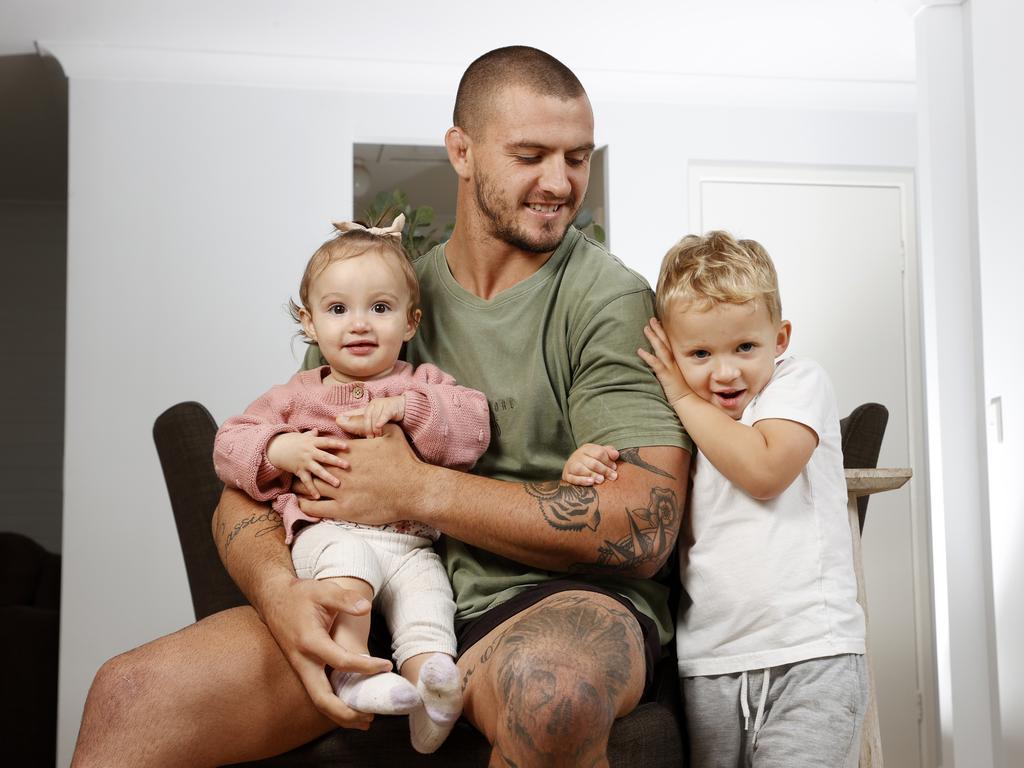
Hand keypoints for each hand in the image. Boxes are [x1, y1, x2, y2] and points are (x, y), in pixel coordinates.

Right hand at [256, 572, 392, 728]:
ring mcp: (300, 667)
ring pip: (318, 701)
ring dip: (339, 715)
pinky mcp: (302, 669)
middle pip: (322, 698)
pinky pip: (317, 693)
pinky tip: (349, 707)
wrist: (273, 598)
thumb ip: (344, 599)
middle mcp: (303, 660)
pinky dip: (333, 705)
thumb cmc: (299, 595)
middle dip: (346, 712)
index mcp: (310, 641)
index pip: (342, 661)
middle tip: (370, 717)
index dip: (366, 666)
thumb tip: (365, 607)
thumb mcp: (323, 590)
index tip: (385, 666)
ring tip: (364, 721)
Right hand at [267, 429, 348, 498]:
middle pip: (324, 457)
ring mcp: (304, 462)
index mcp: (312, 442)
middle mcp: (309, 452)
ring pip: (317, 470)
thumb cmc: (293, 441)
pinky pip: (306, 481)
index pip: (326, 442)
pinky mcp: (299, 471)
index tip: (347, 447)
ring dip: (328, 477)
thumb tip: (318, 429)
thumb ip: (312, 434)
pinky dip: (311, 489)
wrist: (276, 448)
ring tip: (337, 484)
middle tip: (347, 466)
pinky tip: (317, 497)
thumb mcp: (303, 436)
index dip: (336, 444)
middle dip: (336, 461)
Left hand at [298, 423, 426, 524]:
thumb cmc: (405, 461)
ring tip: (297, 486)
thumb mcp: (391, 433)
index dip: (315, 453)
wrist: (414, 489)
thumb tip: (352, 417)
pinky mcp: (343, 509)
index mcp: (349, 452)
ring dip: (301, 486)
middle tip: (301, 471)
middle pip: (311, 467)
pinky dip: (305, 504)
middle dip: (304, 468)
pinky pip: (314, 508)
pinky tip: (304, 503)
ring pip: (309, 487)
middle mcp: (341, 470)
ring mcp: (340, 490)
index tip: (313, 456)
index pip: (321, 450)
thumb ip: (369, 425)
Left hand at [336, 395, 406, 437]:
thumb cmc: (388, 413)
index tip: (338, 420)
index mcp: (368, 407)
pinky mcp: (391, 407)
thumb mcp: (375, 418)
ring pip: (374, 417)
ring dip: (374, 428)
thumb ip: (363, 422)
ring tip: (375, 437)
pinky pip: (384, 414)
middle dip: (366, 428)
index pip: (356, 412)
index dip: (348, 416)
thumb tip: (346, 424)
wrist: (405, 406)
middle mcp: (373, 404)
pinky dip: (381, 421)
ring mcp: (382, 404)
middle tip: (368, 439)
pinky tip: (378, 427)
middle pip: (366, 416)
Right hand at [562, 443, 619, 485]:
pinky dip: (582, 480)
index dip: (608, 461)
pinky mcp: (567, 476)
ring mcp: (571, 465)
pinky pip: (573, 478)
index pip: (599, 453)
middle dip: (604, 470)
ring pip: (581, 469)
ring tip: (602, 480)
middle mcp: (577, 455)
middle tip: (613, 477)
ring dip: (593, 474)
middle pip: (592, 462)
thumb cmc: (590, 461)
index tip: (614, 468)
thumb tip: (616, 455)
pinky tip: (591, 482)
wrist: (571, 467)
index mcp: (587, 449)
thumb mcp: (599, 453)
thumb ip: (609, 452)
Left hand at [638, 318, 693, 405]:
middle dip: (658, 330)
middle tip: (651, 319)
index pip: (671, 343)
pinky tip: (640, 351)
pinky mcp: (666, 376)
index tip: (660, 322)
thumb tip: (671, 362)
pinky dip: (648, 357)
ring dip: (653, 338)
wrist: (689, 401)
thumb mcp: (682, 374)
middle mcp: (675, 361)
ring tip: (646, 329)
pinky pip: (656, 364)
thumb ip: (676, 366)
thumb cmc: (686, 390)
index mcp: (678, 360)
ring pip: (661, 349)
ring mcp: (670, 368)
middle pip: (665, 342)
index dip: (665, 332)